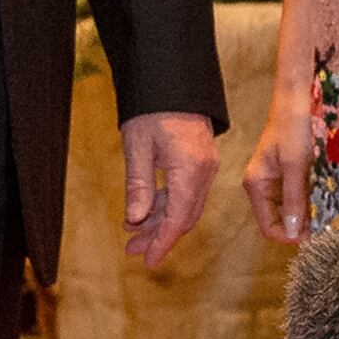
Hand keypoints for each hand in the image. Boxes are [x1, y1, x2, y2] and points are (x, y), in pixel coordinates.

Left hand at [120, 110, 219, 267]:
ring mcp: (207, 165)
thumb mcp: (137, 146)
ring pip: (186, 205)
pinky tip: (147, 209)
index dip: (163, 242)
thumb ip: (138, 186)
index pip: (178, 218)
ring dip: (162, 220)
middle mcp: (205, 171)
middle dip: (159, 235)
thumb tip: (135, 220)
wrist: (172, 77)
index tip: (148, 261)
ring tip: (133, 232)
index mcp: (191, 169)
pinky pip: (188, 191)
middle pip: (185, 216)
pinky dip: (168, 203)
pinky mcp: (202, 160)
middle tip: (132, 249)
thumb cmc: (151, 108)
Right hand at [243, 75, 312, 242]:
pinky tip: (328, 198)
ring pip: (292, 210)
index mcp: (256, 185)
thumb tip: (295, 232)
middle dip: (303, 226)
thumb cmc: (293, 126)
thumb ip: (294, 198)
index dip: (290, 236)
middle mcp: (263, 186)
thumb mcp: (295, 164)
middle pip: (281, 220)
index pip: (268, 227)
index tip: (315, 236)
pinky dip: (313, 200)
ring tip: (331, 213)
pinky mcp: (289, 173)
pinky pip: (299, 196)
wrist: (297, 98)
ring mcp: (276, 180)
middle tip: (328, 225)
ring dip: (310, 214)